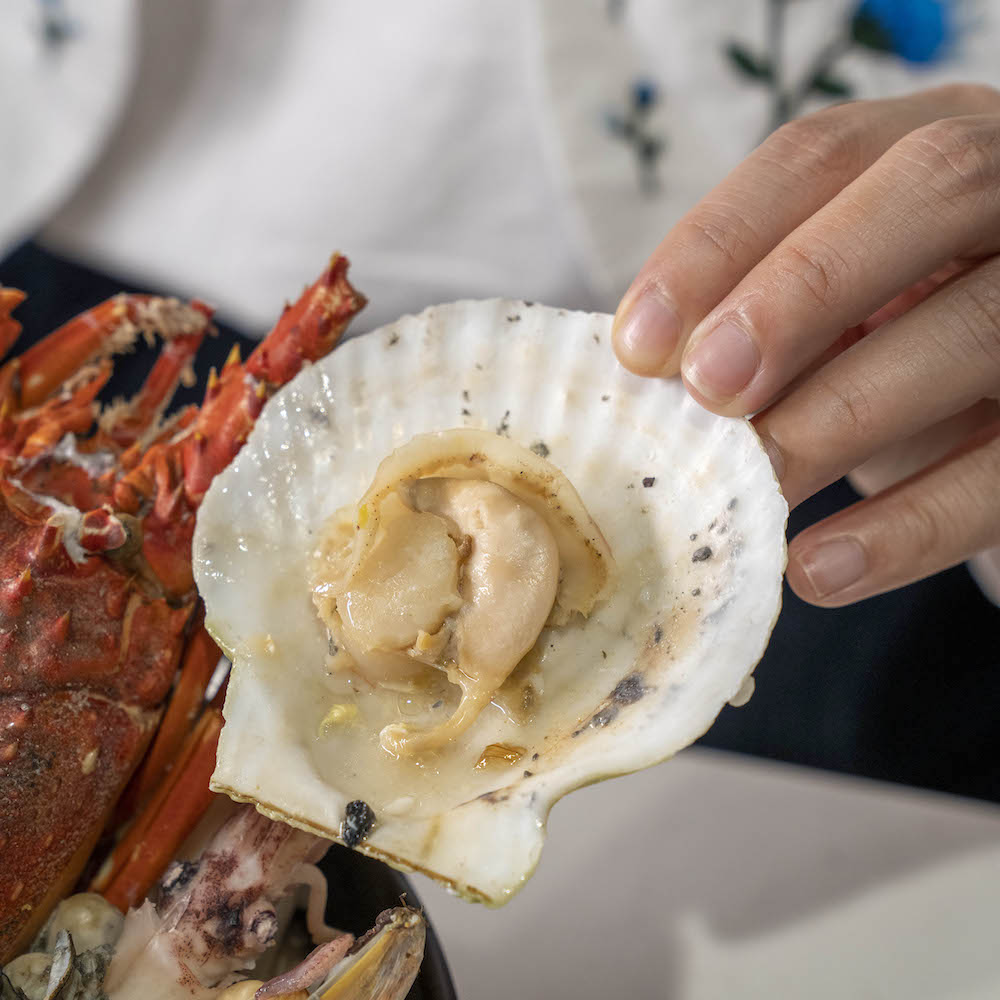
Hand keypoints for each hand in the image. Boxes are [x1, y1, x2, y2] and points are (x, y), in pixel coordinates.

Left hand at [612, 84, 999, 607]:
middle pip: (933, 187)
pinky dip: (909, 527)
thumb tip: (649, 374)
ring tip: (754, 486)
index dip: (718, 242)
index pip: (821, 155)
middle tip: (710, 389)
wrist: (998, 422)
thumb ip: (759, 321)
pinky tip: (818, 569)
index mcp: (932, 148)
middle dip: (801, 289)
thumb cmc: (893, 350)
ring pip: (978, 327)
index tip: (637, 344)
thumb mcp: (830, 318)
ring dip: (840, 415)